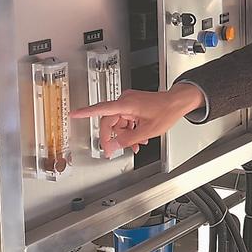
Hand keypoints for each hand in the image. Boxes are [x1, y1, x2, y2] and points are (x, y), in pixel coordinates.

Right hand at [70, 84, 204, 157]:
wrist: (178, 102)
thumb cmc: (166, 111)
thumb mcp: (147, 130)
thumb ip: (127, 139)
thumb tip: (112, 146)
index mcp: (126, 104)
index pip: (101, 109)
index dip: (85, 113)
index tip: (74, 114)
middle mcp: (126, 101)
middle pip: (109, 121)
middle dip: (113, 137)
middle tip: (113, 150)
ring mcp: (129, 102)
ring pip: (118, 122)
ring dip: (124, 135)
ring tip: (135, 144)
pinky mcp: (134, 105)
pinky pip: (125, 119)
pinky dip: (129, 129)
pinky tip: (138, 138)